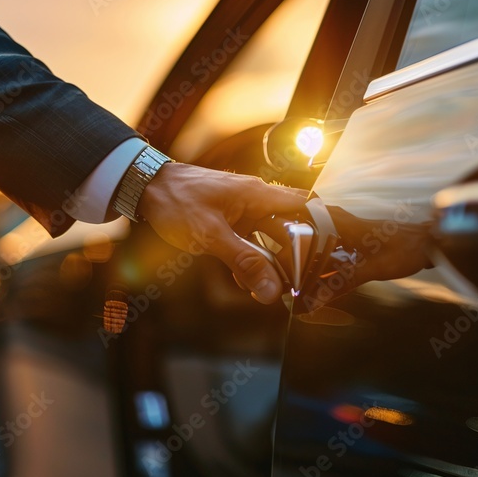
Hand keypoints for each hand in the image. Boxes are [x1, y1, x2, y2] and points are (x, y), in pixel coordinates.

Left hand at [137, 163, 307, 303]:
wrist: (144, 185)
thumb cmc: (176, 200)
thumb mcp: (211, 236)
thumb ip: (244, 263)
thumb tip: (271, 291)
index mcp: (259, 195)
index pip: (306, 206)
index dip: (324, 227)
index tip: (333, 253)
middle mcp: (256, 199)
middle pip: (290, 227)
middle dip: (296, 255)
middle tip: (299, 283)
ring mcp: (242, 209)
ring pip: (269, 238)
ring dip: (271, 262)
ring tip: (272, 288)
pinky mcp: (228, 219)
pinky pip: (249, 240)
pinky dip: (251, 259)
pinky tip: (245, 280)